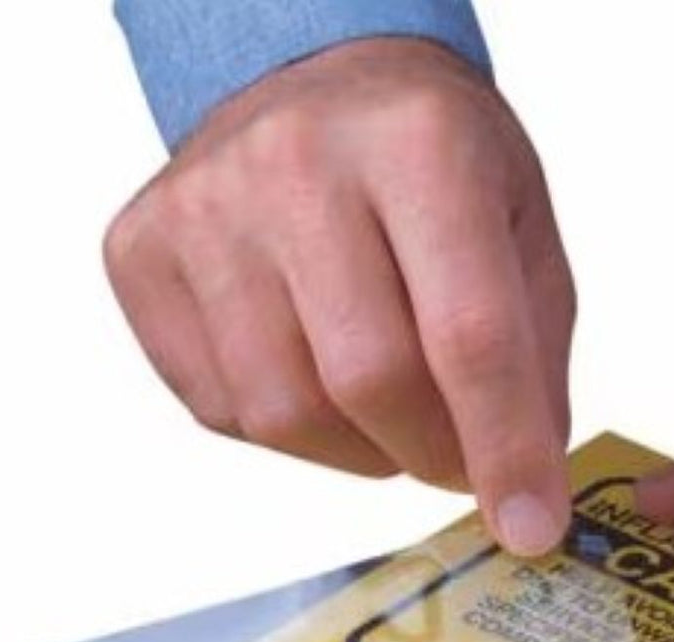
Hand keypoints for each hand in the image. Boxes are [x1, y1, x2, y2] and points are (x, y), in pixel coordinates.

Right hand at [104, 39, 574, 555]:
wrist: (311, 80)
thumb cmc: (428, 161)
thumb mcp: (518, 223)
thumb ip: (531, 353)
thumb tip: (519, 486)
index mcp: (419, 140)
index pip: (468, 331)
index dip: (504, 448)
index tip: (530, 528)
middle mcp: (296, 160)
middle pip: (369, 379)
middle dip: (431, 453)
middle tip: (458, 459)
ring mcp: (203, 206)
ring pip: (285, 411)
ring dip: (359, 450)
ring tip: (389, 412)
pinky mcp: (141, 253)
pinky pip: (222, 408)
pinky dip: (290, 429)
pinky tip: (315, 374)